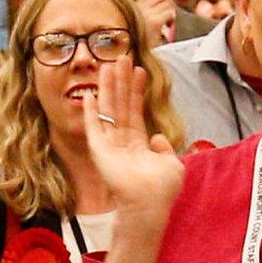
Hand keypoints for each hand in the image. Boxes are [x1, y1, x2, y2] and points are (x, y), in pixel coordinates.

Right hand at [82, 55, 182, 262]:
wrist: (148, 204)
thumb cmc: (161, 189)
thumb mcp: (172, 164)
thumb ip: (165, 148)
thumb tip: (157, 137)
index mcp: (137, 144)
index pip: (135, 110)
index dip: (136, 90)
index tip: (138, 70)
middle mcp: (121, 141)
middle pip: (120, 104)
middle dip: (121, 81)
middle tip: (120, 58)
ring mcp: (109, 145)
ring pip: (108, 109)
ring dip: (107, 87)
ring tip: (108, 65)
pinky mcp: (99, 150)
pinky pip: (93, 127)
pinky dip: (90, 111)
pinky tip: (89, 95)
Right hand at [136, 0, 176, 46]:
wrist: (132, 55)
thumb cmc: (136, 43)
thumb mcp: (137, 24)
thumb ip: (146, 12)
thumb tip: (164, 2)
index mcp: (133, 8)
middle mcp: (139, 9)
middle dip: (169, 2)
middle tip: (169, 15)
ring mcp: (147, 15)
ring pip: (167, 3)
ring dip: (171, 11)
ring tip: (168, 24)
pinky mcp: (154, 23)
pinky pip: (170, 13)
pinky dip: (172, 18)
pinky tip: (168, 27)